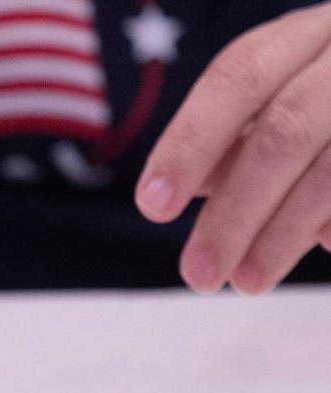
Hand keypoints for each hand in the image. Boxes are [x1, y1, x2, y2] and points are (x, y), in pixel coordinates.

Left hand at [135, 3, 330, 293]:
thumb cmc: (327, 102)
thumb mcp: (281, 102)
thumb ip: (233, 141)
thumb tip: (185, 187)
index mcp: (306, 37)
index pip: (238, 77)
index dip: (190, 142)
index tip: (152, 205)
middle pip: (286, 131)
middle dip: (234, 212)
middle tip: (198, 275)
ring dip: (284, 235)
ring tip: (246, 282)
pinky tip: (319, 246)